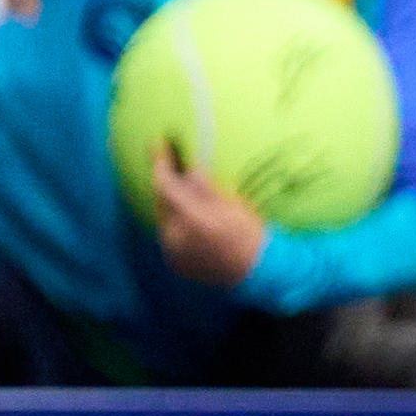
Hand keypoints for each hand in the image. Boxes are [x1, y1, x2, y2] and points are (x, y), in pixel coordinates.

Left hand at [148, 150, 269, 290]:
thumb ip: (205, 188)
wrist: (258, 271)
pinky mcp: (174, 263)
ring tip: (180, 190)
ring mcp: (172, 253)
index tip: (157, 144)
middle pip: (160, 202)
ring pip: (163, 218)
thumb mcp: (233, 204)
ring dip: (169, 203)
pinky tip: (185, 215)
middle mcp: (176, 238)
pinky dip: (174, 223)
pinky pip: (168, 235)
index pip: (164, 185)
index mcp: (192, 220)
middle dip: (164, 182)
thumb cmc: (250, 234)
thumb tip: (188, 170)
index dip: (159, 163)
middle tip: (169, 163)